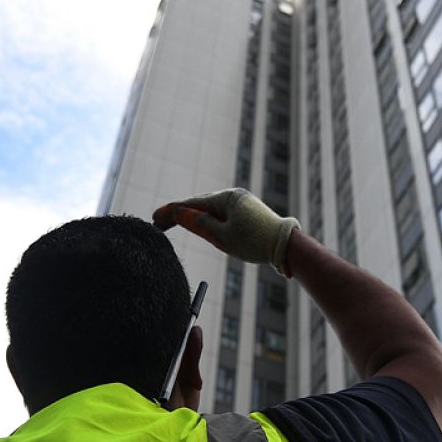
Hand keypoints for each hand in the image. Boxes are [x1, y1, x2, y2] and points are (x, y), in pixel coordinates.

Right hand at [153, 189, 300, 274]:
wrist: (287, 246)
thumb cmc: (255, 242)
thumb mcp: (222, 236)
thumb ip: (199, 223)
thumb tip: (179, 213)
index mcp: (226, 198)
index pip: (191, 204)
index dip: (171, 212)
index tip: (154, 219)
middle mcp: (234, 196)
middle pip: (199, 203)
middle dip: (178, 213)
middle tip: (158, 222)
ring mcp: (241, 203)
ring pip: (210, 208)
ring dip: (191, 215)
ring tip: (172, 222)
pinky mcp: (247, 212)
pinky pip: (221, 213)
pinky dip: (206, 218)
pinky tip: (197, 222)